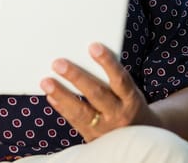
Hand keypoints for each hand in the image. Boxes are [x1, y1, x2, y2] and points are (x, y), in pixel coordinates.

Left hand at [39, 42, 161, 140]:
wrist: (140, 140)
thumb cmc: (130, 107)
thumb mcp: (130, 93)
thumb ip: (113, 80)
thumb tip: (87, 57)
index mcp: (131, 100)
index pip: (120, 79)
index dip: (107, 62)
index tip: (93, 47)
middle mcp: (119, 115)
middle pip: (96, 94)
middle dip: (76, 77)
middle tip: (59, 63)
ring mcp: (105, 129)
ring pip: (81, 111)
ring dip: (62, 94)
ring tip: (46, 81)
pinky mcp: (92, 139)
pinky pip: (74, 122)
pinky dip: (62, 108)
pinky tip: (51, 96)